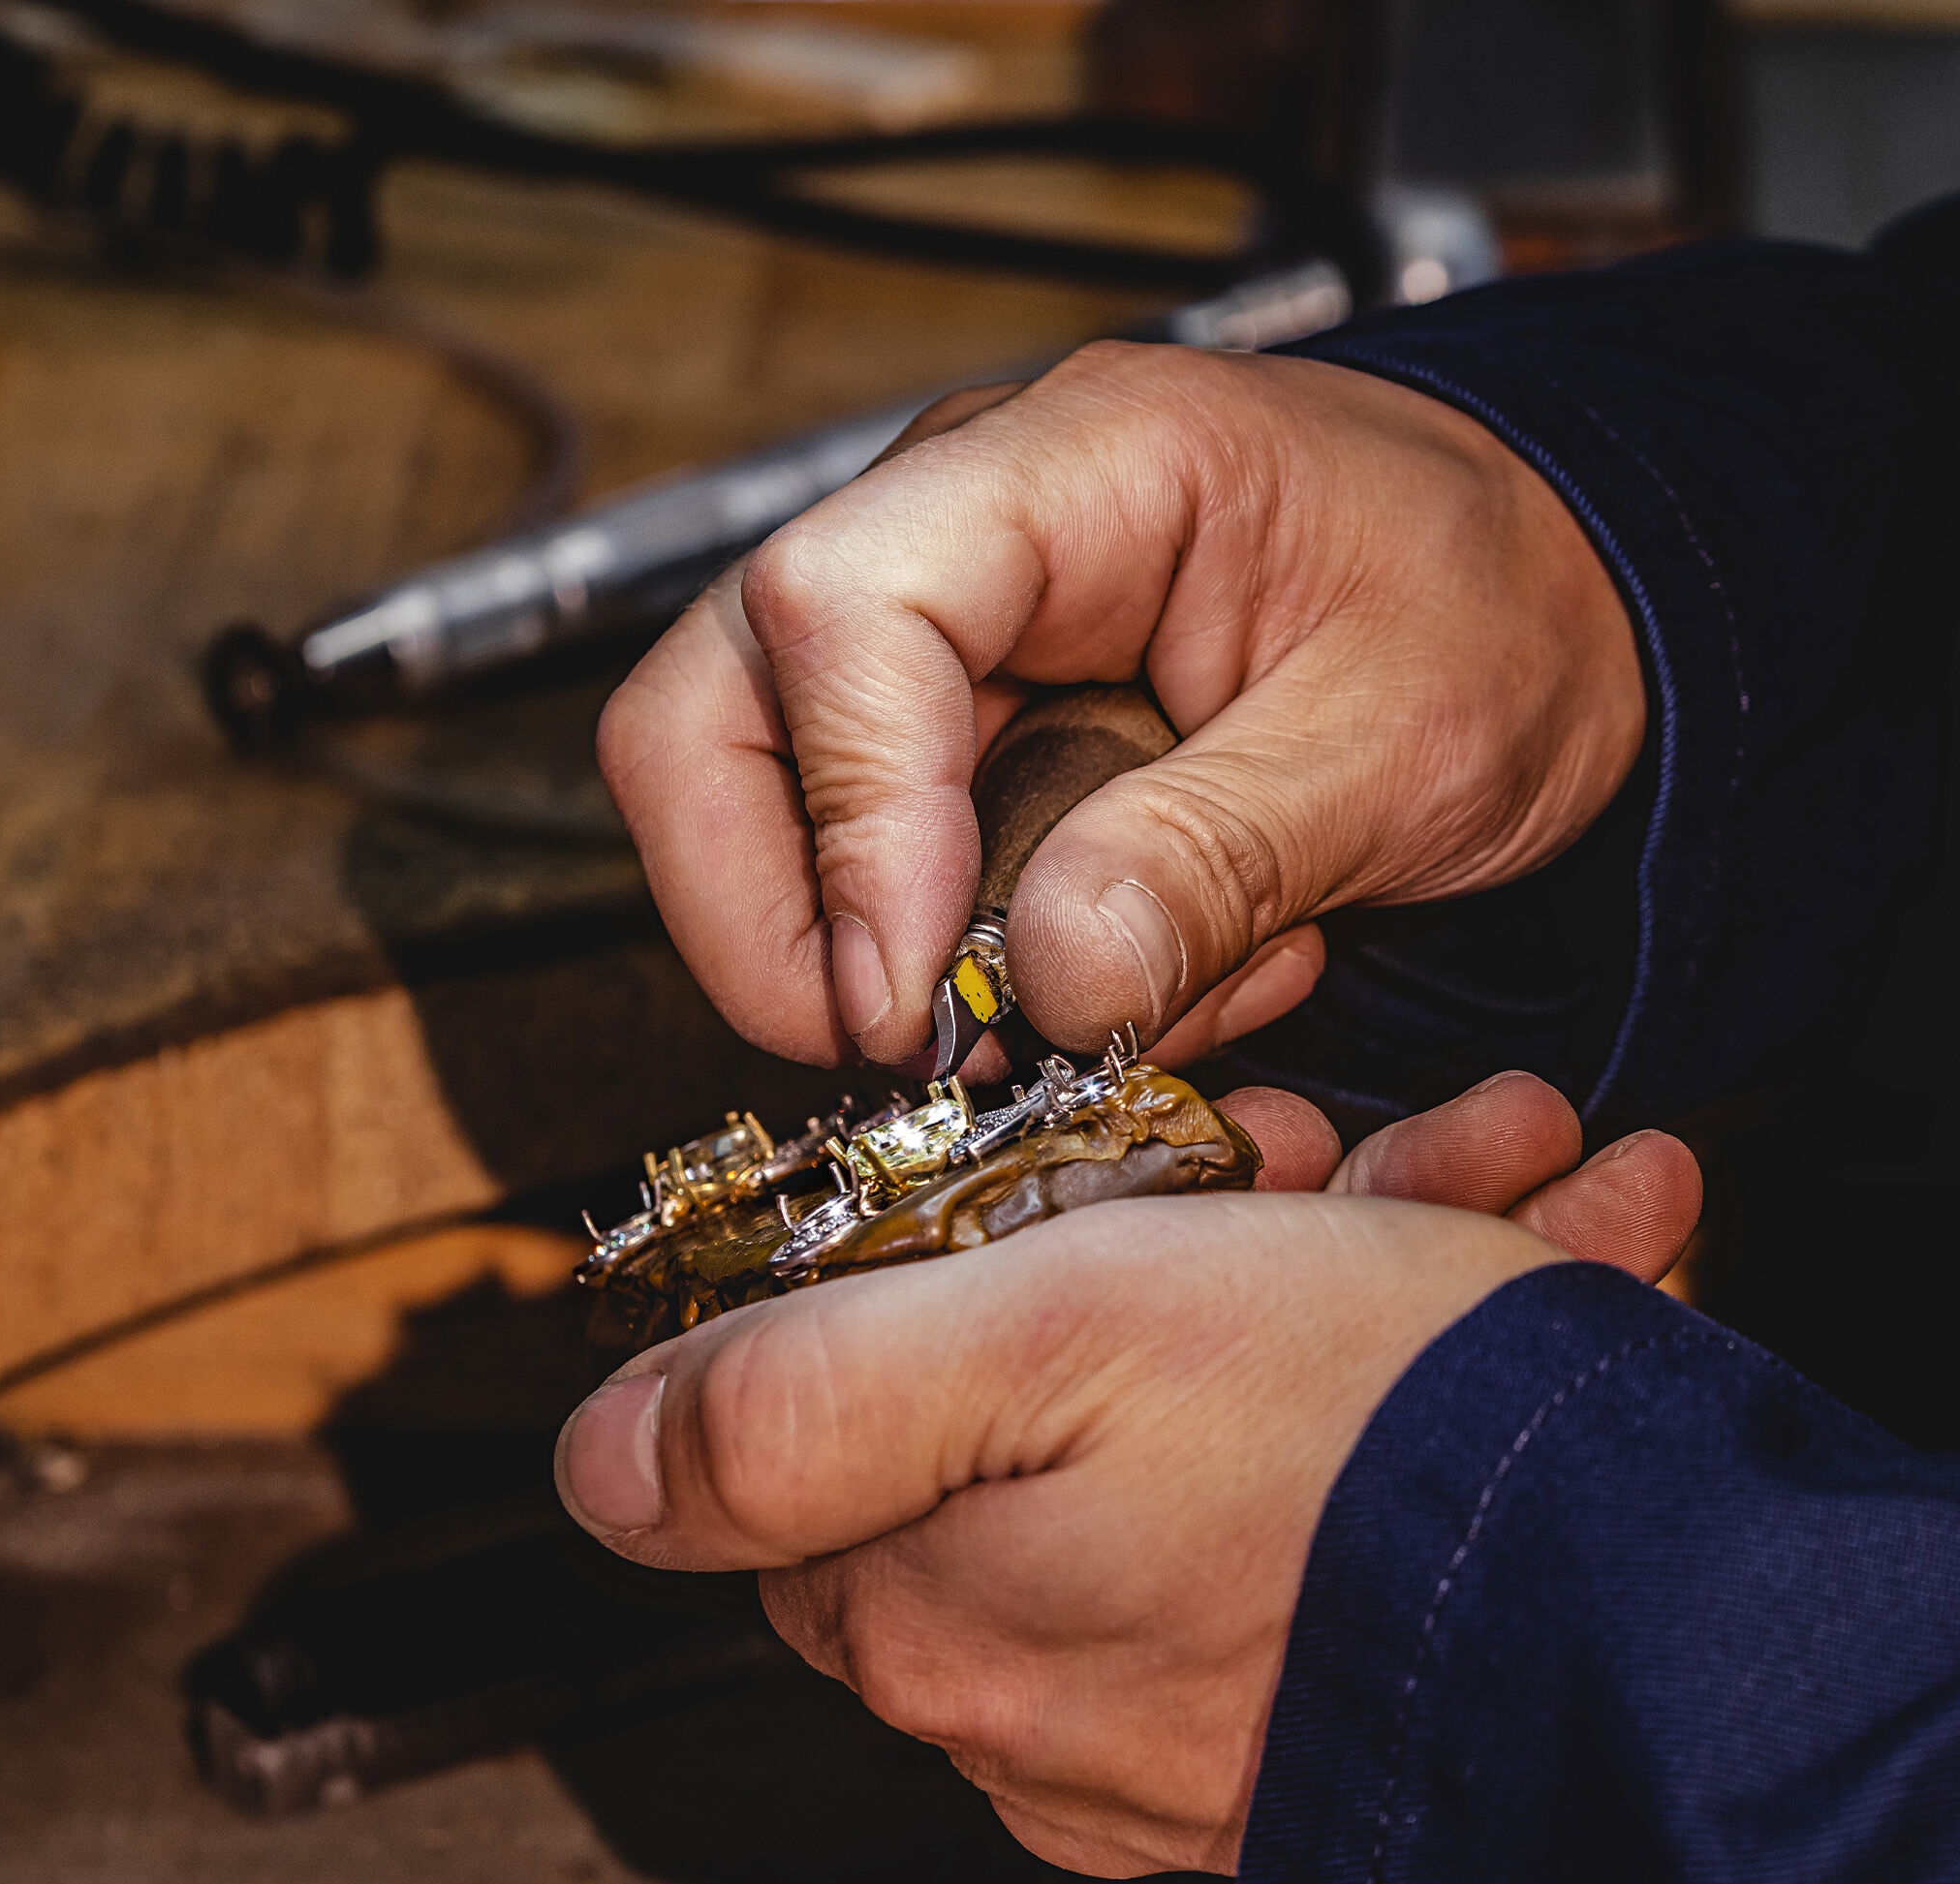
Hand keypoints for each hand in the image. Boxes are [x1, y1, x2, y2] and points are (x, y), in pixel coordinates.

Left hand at [555, 1077, 1697, 1877]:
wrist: (1663, 1609)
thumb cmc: (1348, 1447)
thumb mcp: (1045, 1344)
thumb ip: (796, 1406)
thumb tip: (598, 1463)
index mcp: (932, 1602)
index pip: (827, 1423)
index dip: (928, 1265)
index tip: (1044, 1179)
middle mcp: (1038, 1679)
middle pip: (1034, 1399)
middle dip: (1157, 1237)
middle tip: (1293, 1152)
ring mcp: (1182, 1692)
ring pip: (1203, 1414)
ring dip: (1323, 1261)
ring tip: (1462, 1178)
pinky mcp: (1315, 1667)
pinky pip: (1321, 1480)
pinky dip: (1407, 1343)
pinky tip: (1522, 1240)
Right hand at [598, 344, 1641, 1070]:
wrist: (1539, 604)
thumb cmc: (1493, 612)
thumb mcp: (1408, 742)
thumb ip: (1221, 856)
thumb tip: (1043, 988)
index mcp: (1081, 463)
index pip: (838, 608)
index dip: (847, 825)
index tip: (917, 999)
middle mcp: (964, 531)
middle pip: (711, 712)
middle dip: (772, 921)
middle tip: (907, 1054)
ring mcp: (945, 638)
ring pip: (756, 809)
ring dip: (878, 963)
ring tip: (1083, 1002)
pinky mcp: (959, 735)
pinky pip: (866, 872)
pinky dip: (953, 971)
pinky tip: (1113, 966)